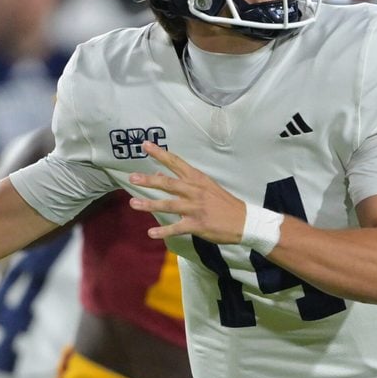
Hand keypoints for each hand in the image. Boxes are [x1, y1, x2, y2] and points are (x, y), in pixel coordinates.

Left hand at [127, 141, 244, 242]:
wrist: (244, 221)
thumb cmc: (224, 203)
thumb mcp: (205, 186)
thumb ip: (183, 180)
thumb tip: (159, 175)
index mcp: (197, 179)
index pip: (176, 163)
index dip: (160, 154)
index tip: (145, 144)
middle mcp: (195, 191)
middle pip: (169, 184)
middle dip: (149, 181)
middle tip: (132, 177)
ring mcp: (196, 208)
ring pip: (169, 205)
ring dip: (149, 204)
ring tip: (133, 204)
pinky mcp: (198, 225)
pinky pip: (177, 228)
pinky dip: (163, 231)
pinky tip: (151, 232)